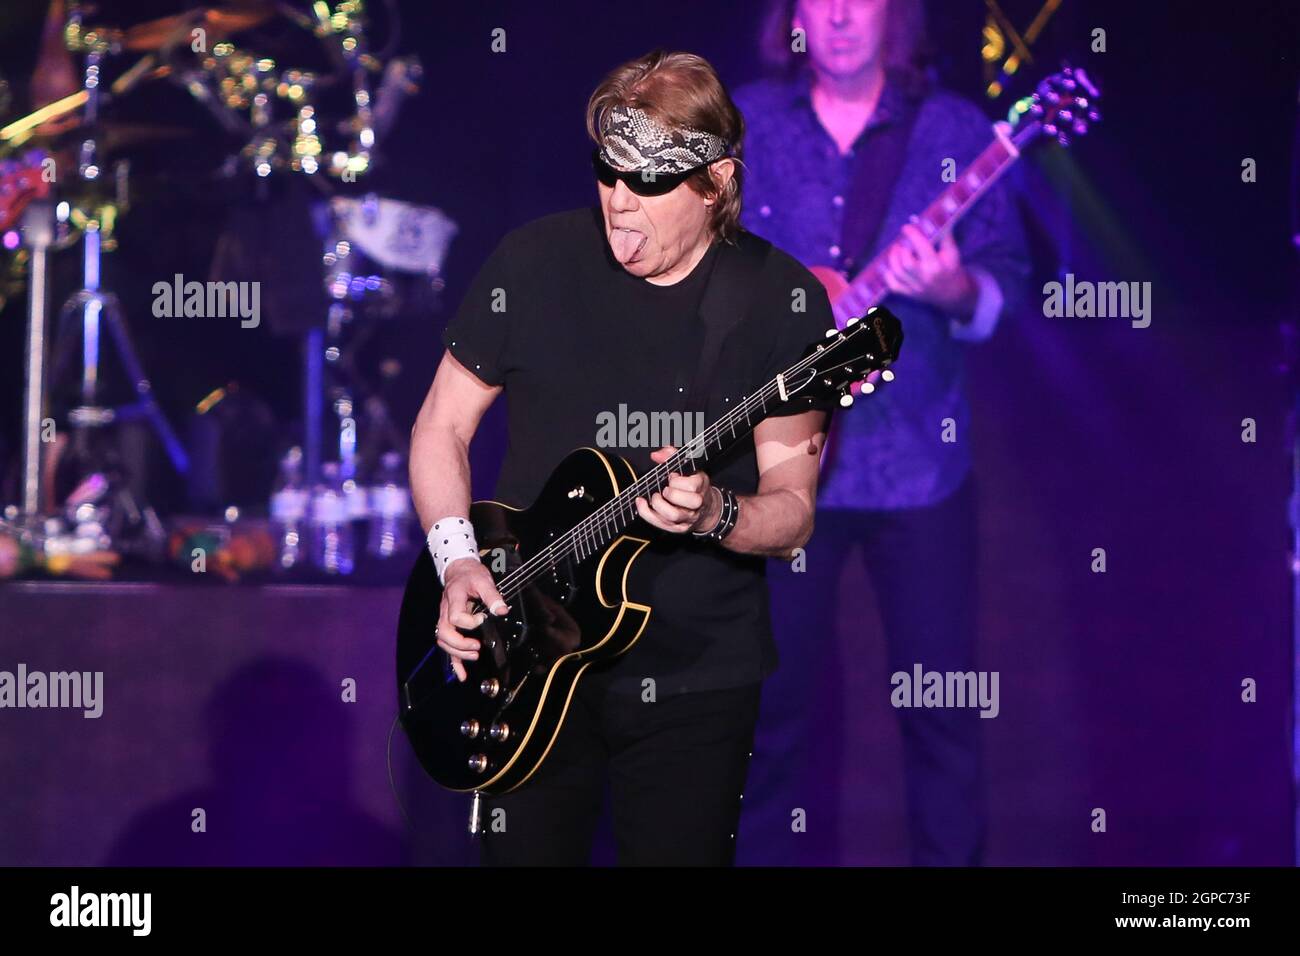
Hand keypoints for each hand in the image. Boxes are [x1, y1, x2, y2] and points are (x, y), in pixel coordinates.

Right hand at [437, 557, 509, 681]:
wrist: (459, 570)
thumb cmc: (470, 575)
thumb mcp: (483, 580)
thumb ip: (493, 595)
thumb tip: (502, 610)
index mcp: (454, 599)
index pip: (455, 616)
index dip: (469, 622)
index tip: (482, 619)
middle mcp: (446, 611)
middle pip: (444, 632)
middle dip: (460, 644)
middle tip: (477, 648)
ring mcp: (445, 619)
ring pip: (443, 640)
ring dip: (457, 653)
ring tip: (474, 656)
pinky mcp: (449, 625)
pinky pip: (447, 645)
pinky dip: (454, 661)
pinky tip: (462, 674)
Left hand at [634, 445, 718, 533]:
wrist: (706, 510)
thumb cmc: (693, 486)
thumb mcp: (687, 467)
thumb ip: (671, 456)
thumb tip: (656, 455)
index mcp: (700, 487)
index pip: (692, 485)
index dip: (678, 481)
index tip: (673, 477)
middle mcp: (697, 504)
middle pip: (688, 502)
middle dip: (672, 493)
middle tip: (665, 489)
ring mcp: (687, 518)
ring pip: (673, 515)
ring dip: (659, 504)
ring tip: (655, 497)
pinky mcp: (678, 528)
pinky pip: (661, 524)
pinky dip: (647, 513)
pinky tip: (641, 504)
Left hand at [881, 223, 977, 313]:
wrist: (953, 295)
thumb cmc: (952, 270)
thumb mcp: (953, 253)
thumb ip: (945, 237)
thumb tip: (936, 219)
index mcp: (937, 265)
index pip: (921, 247)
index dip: (912, 235)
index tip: (906, 228)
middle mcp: (925, 277)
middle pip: (906, 262)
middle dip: (901, 250)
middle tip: (901, 242)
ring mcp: (915, 287)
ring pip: (897, 273)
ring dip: (893, 259)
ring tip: (896, 250)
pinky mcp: (909, 293)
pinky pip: (893, 285)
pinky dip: (889, 275)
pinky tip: (892, 266)